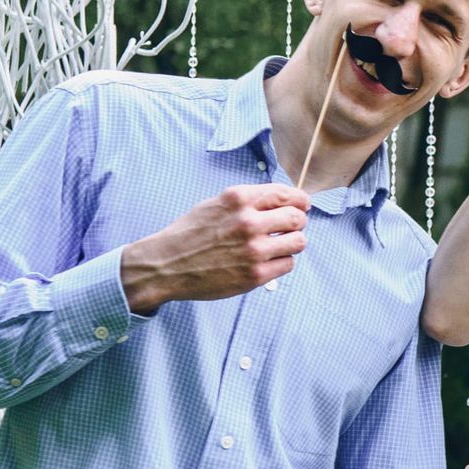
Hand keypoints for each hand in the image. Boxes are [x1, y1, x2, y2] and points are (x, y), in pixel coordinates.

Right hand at [121, 183, 310, 315]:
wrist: (166, 265)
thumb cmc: (191, 234)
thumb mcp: (216, 204)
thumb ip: (248, 200)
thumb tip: (284, 200)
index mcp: (238, 199)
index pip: (286, 194)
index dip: (299, 200)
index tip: (302, 205)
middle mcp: (248, 221)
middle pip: (298, 217)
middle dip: (298, 221)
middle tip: (291, 228)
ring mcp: (253, 250)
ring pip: (298, 242)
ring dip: (292, 243)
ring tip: (279, 245)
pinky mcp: (255, 275)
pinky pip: (288, 264)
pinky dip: (281, 262)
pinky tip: (266, 261)